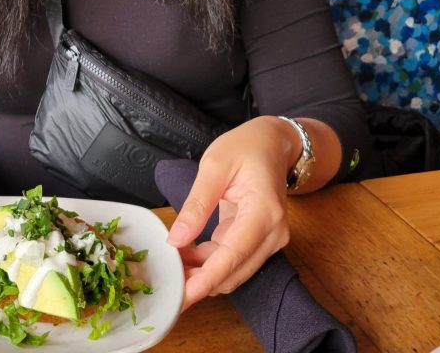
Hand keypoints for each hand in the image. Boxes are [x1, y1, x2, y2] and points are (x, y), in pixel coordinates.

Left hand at [166, 116, 292, 309]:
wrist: (271, 143)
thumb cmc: (244, 147)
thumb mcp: (214, 166)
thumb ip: (196, 204)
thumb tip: (177, 239)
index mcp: (264, 212)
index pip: (234, 255)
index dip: (206, 279)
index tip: (183, 296)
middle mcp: (273, 233)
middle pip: (234, 271)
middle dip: (200, 280)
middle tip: (166, 279)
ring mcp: (270, 239)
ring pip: (233, 271)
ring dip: (203, 273)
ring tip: (172, 264)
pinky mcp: (260, 240)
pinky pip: (233, 259)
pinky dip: (209, 262)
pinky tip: (186, 256)